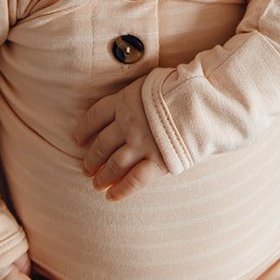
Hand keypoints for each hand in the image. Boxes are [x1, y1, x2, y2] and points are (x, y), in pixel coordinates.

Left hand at [71, 77, 169, 200]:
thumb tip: (132, 100)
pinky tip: (111, 197)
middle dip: (91, 158)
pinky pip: (133, 180)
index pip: (95, 116)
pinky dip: (121, 190)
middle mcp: (127, 123)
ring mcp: (140, 143)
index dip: (84, 129)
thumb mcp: (152, 82)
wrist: (202, 101)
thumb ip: (138, 95)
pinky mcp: (156, 161)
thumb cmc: (181, 88)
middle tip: (86, 168)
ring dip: (103, 176)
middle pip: (101, 144)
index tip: (77, 139)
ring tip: (96, 184)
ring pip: (113, 164)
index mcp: (124, 100)